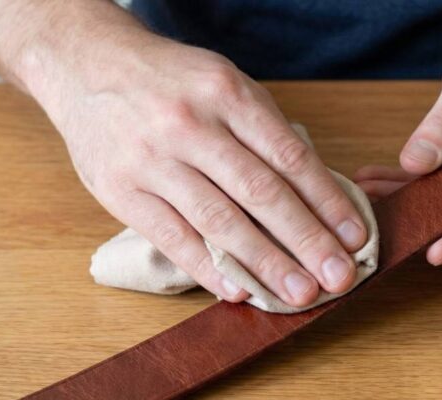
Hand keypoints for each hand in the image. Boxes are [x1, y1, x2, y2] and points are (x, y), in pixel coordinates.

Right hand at [31, 32, 366, 306]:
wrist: (86, 65)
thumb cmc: (171, 82)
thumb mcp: (223, 85)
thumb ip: (264, 133)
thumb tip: (317, 198)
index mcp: (226, 93)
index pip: (289, 156)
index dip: (326, 201)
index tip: (355, 237)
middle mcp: (189, 125)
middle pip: (260, 193)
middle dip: (306, 241)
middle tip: (339, 278)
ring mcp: (151, 159)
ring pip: (219, 221)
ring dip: (266, 264)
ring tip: (299, 294)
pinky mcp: (120, 191)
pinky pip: (173, 238)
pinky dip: (209, 268)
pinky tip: (239, 291)